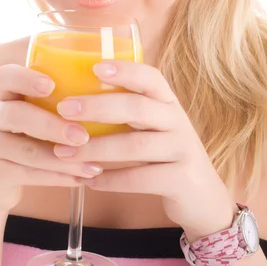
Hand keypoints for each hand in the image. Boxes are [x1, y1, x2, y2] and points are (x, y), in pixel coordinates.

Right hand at [0, 64, 102, 212]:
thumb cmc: (27, 137)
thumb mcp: (34, 115)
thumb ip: (58, 103)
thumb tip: (113, 92)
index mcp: (4, 95)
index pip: (6, 76)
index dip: (26, 79)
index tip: (51, 85)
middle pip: (15, 115)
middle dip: (51, 125)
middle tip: (82, 135)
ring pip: (26, 152)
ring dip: (62, 159)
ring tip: (92, 164)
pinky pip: (28, 176)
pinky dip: (59, 178)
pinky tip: (82, 178)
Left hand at [53, 60, 236, 240]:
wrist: (203, 198)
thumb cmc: (164, 156)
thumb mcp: (151, 128)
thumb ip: (125, 112)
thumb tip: (72, 100)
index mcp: (167, 103)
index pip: (150, 77)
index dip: (125, 70)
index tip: (95, 67)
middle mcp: (178, 121)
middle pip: (137, 107)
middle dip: (97, 106)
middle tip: (64, 109)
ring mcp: (182, 150)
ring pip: (135, 145)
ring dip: (96, 148)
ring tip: (65, 153)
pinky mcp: (182, 179)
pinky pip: (141, 178)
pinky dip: (111, 180)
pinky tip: (89, 181)